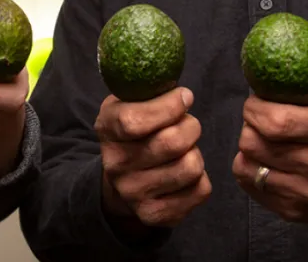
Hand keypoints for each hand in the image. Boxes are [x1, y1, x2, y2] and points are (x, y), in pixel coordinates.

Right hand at [95, 87, 210, 227]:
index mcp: (106, 130)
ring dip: (195, 152)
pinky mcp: (156, 215)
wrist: (119, 181)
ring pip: (191, 167)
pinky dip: (201, 177)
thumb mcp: (127, 103)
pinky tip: (184, 171)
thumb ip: (148, 92)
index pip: (135, 121)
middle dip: (191, 126)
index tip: (184, 97)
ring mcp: (134, 194)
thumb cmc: (133, 131)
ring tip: (185, 149)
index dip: (168, 106)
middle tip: (187, 123)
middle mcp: (116, 166)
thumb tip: (184, 95)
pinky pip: (200, 190)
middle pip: (172, 142)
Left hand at [232, 31, 307, 222]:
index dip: (256, 108)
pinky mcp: (295, 210)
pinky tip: (265, 157)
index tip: (257, 100)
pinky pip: (249, 181)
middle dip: (250, 123)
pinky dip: (249, 166)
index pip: (276, 121)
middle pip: (256, 141)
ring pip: (250, 161)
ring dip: (249, 144)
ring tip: (265, 136)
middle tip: (259, 117)